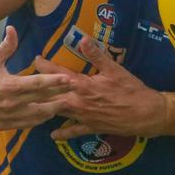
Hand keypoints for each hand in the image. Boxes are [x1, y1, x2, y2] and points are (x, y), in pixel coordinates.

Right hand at [0, 26, 73, 128]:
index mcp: (9, 86)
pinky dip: (37, 120)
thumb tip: (12, 29)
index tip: (69, 79)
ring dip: (51, 110)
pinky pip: (26, 124)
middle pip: (42, 100)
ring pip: (37, 116)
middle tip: (75, 91)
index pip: (38, 84)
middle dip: (60, 95)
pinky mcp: (2, 125)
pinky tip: (46, 115)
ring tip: (64, 104)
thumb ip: (6, 45)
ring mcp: (7, 116)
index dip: (55, 82)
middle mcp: (10, 103)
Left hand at [34, 37, 167, 138]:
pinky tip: (53, 135)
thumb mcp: (115, 69)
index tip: (35, 59)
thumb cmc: (130, 89)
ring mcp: (83, 117)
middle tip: (29, 82)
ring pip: (59, 112)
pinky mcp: (91, 127)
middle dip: (40, 87)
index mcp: (83, 85)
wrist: (145, 114)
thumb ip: (96, 55)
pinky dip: (63, 133)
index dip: (45, 66)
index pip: (59, 74)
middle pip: (53, 94)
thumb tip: (83, 39)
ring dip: (46, 107)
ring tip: (34, 104)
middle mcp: (79, 102)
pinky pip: (73, 131)